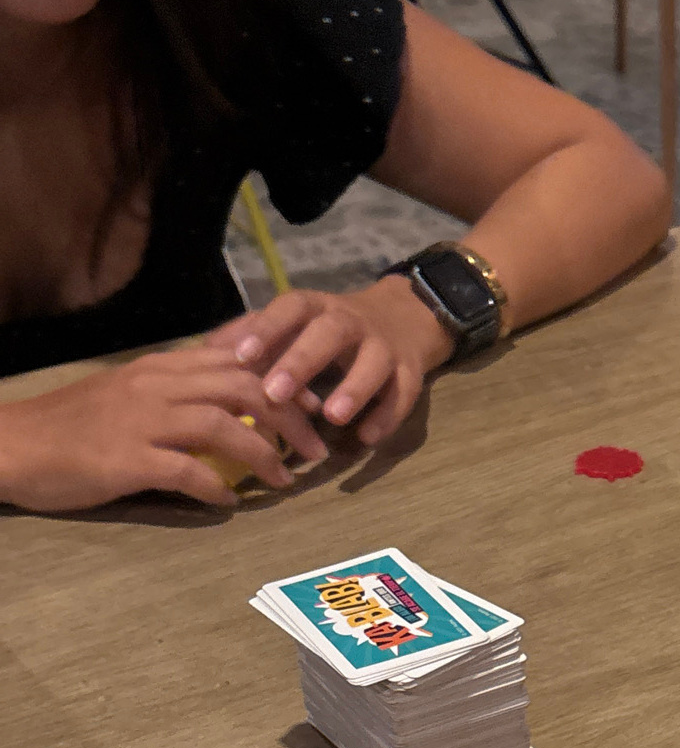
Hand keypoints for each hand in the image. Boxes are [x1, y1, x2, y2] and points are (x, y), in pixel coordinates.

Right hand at [0, 347, 327, 513]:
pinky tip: (230, 504)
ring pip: (223, 425)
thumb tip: (232, 407)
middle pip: (244, 388)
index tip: (316, 409)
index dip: (286, 385)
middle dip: (291, 419)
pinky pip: (187, 471)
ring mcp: (141, 421)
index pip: (239, 362)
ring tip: (284, 478)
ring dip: (264, 453)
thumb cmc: (75, 426)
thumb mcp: (132, 395)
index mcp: (162, 368)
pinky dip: (216, 488)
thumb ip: (180, 395)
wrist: (14, 443)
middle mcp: (157, 386)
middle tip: (316, 449)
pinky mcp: (127, 459)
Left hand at [208, 279, 455, 446]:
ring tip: (332, 418)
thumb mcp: (292, 325)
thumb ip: (251, 336)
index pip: (290, 308)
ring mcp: (384, 347)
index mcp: (316, 307)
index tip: (240, 356)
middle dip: (303, 361)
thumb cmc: (328, 331)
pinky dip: (387, 416)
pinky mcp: (410, 373)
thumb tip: (201, 352)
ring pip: (374, 363)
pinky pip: (403, 395)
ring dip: (354, 388)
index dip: (267, 329)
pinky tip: (366, 439)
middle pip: (330, 334)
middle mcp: (351, 322)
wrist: (402, 319)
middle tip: (275, 393)